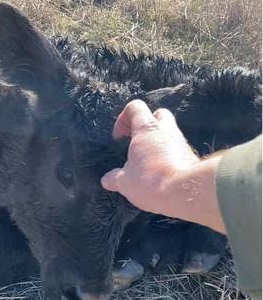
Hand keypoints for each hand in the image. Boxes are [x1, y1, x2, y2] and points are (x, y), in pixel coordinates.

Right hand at [101, 100, 225, 233]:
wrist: (184, 192)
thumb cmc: (151, 181)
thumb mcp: (125, 182)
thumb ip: (115, 178)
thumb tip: (107, 180)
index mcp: (147, 128)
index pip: (135, 108)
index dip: (123, 119)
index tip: (118, 138)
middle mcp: (167, 130)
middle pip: (158, 115)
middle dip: (146, 126)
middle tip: (137, 143)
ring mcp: (182, 143)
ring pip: (170, 133)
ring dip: (159, 143)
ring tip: (148, 162)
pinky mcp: (191, 158)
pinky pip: (178, 151)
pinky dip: (169, 157)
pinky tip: (161, 174)